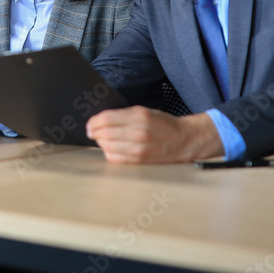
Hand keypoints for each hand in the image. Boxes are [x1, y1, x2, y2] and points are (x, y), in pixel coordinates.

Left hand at [86, 106, 222, 163]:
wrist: (183, 140)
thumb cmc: (163, 124)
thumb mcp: (144, 111)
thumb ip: (123, 115)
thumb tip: (100, 120)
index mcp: (139, 116)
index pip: (107, 118)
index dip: (94, 121)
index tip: (90, 123)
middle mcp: (138, 133)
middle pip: (104, 133)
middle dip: (94, 132)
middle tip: (92, 131)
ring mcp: (138, 149)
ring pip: (107, 146)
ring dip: (100, 142)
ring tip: (102, 139)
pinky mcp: (139, 161)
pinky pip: (115, 158)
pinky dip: (108, 153)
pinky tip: (111, 148)